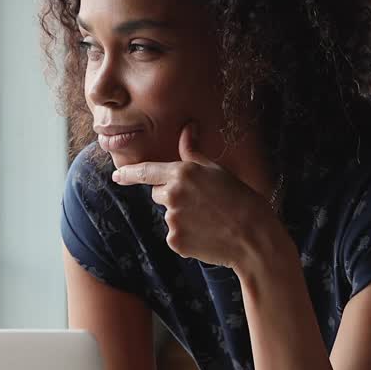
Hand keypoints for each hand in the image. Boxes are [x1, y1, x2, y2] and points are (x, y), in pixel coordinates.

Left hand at [111, 123, 275, 268]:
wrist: (253, 236)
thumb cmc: (240, 198)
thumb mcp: (217, 169)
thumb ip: (193, 151)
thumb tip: (188, 128)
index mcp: (182, 173)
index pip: (145, 171)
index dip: (128, 174)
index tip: (117, 177)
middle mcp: (172, 195)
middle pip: (158, 194)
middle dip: (172, 196)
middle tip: (202, 203)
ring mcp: (172, 219)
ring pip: (168, 216)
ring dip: (183, 218)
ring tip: (209, 220)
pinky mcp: (175, 241)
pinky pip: (175, 236)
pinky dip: (187, 237)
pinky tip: (207, 235)